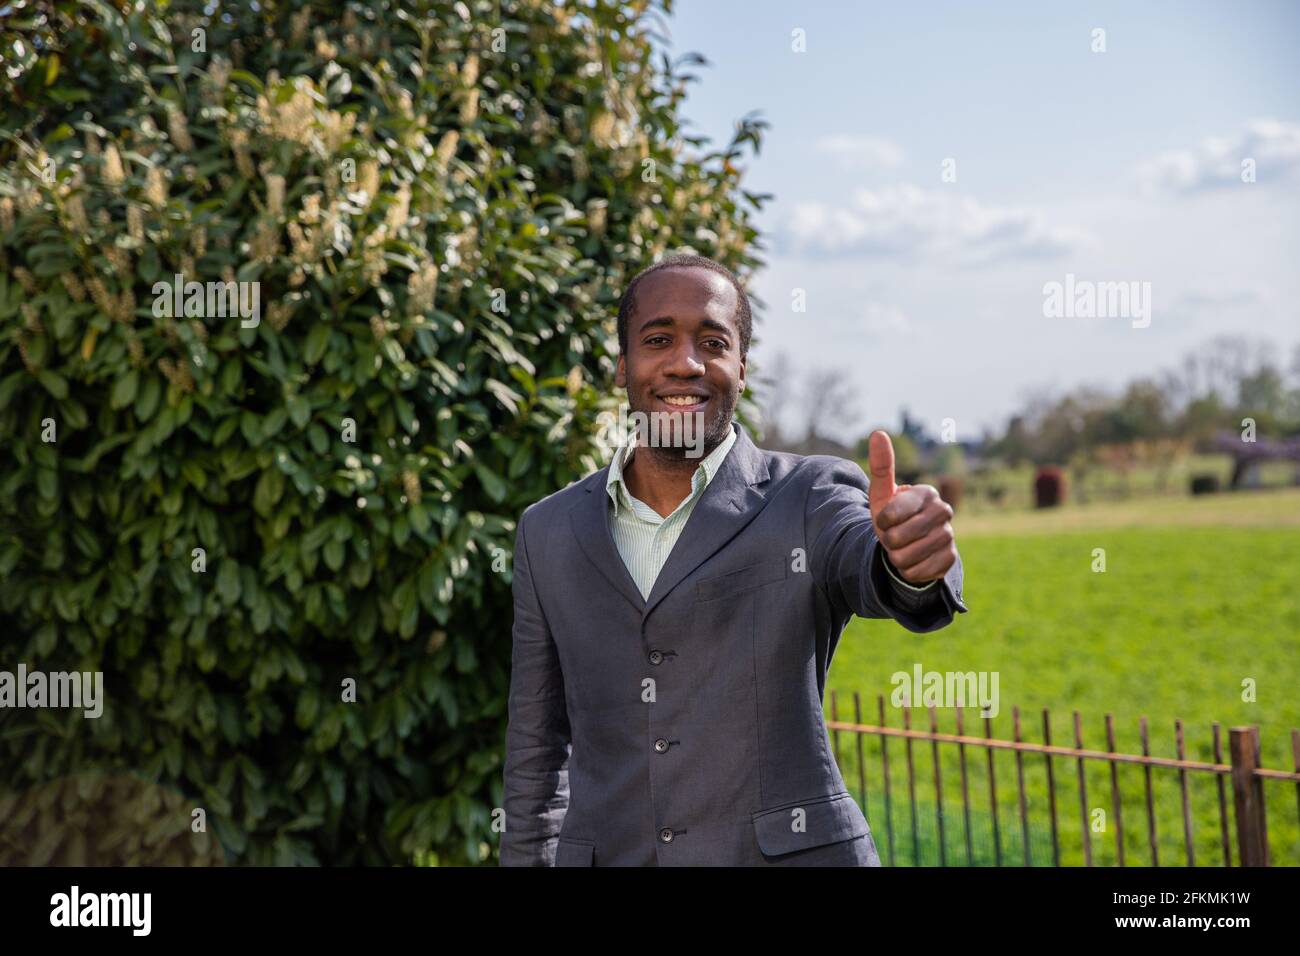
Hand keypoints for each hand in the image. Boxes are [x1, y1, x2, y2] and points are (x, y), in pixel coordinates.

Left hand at [867, 430, 957, 584]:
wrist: (909, 544)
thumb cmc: (893, 516)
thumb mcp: (882, 493)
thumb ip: (881, 465)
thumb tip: (878, 432)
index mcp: (926, 493)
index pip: (890, 514)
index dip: (880, 522)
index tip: (885, 519)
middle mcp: (943, 511)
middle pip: (896, 538)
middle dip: (887, 541)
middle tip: (894, 536)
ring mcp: (950, 535)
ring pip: (905, 557)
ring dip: (896, 557)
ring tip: (903, 548)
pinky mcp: (951, 558)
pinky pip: (917, 572)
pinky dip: (908, 570)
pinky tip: (914, 560)